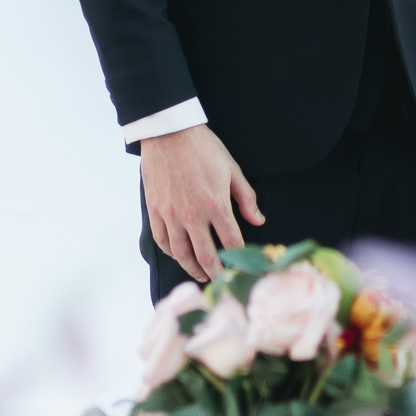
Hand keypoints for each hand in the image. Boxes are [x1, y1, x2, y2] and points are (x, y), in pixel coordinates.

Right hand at [141, 123, 263, 283]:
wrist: (169, 133)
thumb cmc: (204, 148)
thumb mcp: (232, 169)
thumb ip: (246, 198)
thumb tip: (259, 220)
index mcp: (216, 205)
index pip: (231, 242)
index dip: (239, 259)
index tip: (243, 269)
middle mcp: (192, 216)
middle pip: (206, 257)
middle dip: (217, 274)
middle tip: (223, 283)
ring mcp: (171, 215)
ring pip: (182, 254)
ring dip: (194, 269)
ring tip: (202, 275)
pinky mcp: (155, 211)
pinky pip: (163, 241)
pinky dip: (173, 253)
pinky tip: (180, 255)